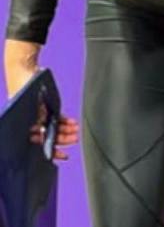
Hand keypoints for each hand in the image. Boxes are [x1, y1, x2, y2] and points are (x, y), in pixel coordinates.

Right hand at [5, 40, 75, 161]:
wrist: (25, 71)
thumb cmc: (25, 89)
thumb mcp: (34, 108)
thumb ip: (41, 122)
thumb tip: (48, 135)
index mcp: (23, 125)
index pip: (38, 143)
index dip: (51, 150)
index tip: (62, 155)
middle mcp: (30, 122)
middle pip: (48, 136)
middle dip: (63, 138)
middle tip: (75, 138)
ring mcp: (37, 115)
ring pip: (53, 127)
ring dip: (66, 130)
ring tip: (77, 130)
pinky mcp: (44, 108)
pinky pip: (54, 118)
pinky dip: (64, 121)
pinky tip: (73, 123)